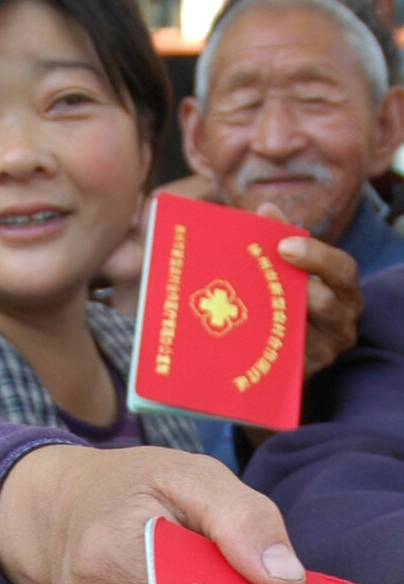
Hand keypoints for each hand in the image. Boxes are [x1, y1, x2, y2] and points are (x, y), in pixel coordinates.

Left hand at [263, 203, 361, 379]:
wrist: (276, 352)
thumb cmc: (284, 299)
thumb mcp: (284, 269)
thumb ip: (278, 239)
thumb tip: (266, 209)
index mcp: (342, 289)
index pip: (343, 269)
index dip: (317, 256)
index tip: (285, 244)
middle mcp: (342, 321)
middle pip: (330, 303)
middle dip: (299, 288)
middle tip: (266, 281)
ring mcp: (325, 350)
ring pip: (307, 335)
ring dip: (278, 320)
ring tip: (251, 308)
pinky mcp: (302, 373)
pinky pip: (285, 361)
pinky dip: (264, 348)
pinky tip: (240, 338)